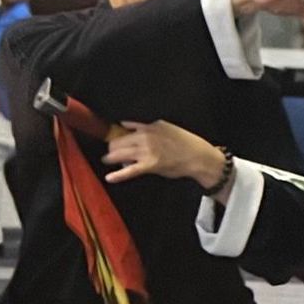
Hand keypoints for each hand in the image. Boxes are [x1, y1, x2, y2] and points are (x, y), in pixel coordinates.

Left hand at [102, 120, 224, 187]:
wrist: (197, 156)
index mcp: (149, 126)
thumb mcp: (165, 127)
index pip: (125, 127)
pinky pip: (129, 170)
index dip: (116, 134)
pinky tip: (109, 178)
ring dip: (110, 158)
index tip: (112, 137)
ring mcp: (146, 151)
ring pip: (120, 154)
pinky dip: (118, 175)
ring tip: (106, 160)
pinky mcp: (149, 165)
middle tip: (109, 152)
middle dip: (111, 147)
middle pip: (119, 141)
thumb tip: (126, 125)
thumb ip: (145, 126)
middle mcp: (145, 136)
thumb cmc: (183, 142)